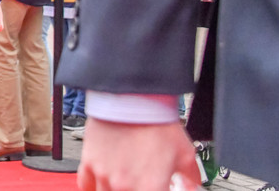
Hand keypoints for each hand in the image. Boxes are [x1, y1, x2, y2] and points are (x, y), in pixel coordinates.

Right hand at [78, 118, 199, 190]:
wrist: (132, 97)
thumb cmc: (155, 121)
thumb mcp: (185, 152)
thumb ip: (191, 177)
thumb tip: (193, 185)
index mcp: (151, 188)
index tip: (159, 187)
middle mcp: (125, 186)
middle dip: (136, 190)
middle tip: (139, 185)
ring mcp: (104, 176)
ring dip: (114, 190)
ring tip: (123, 183)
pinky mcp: (89, 162)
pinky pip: (85, 186)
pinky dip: (92, 188)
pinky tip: (101, 184)